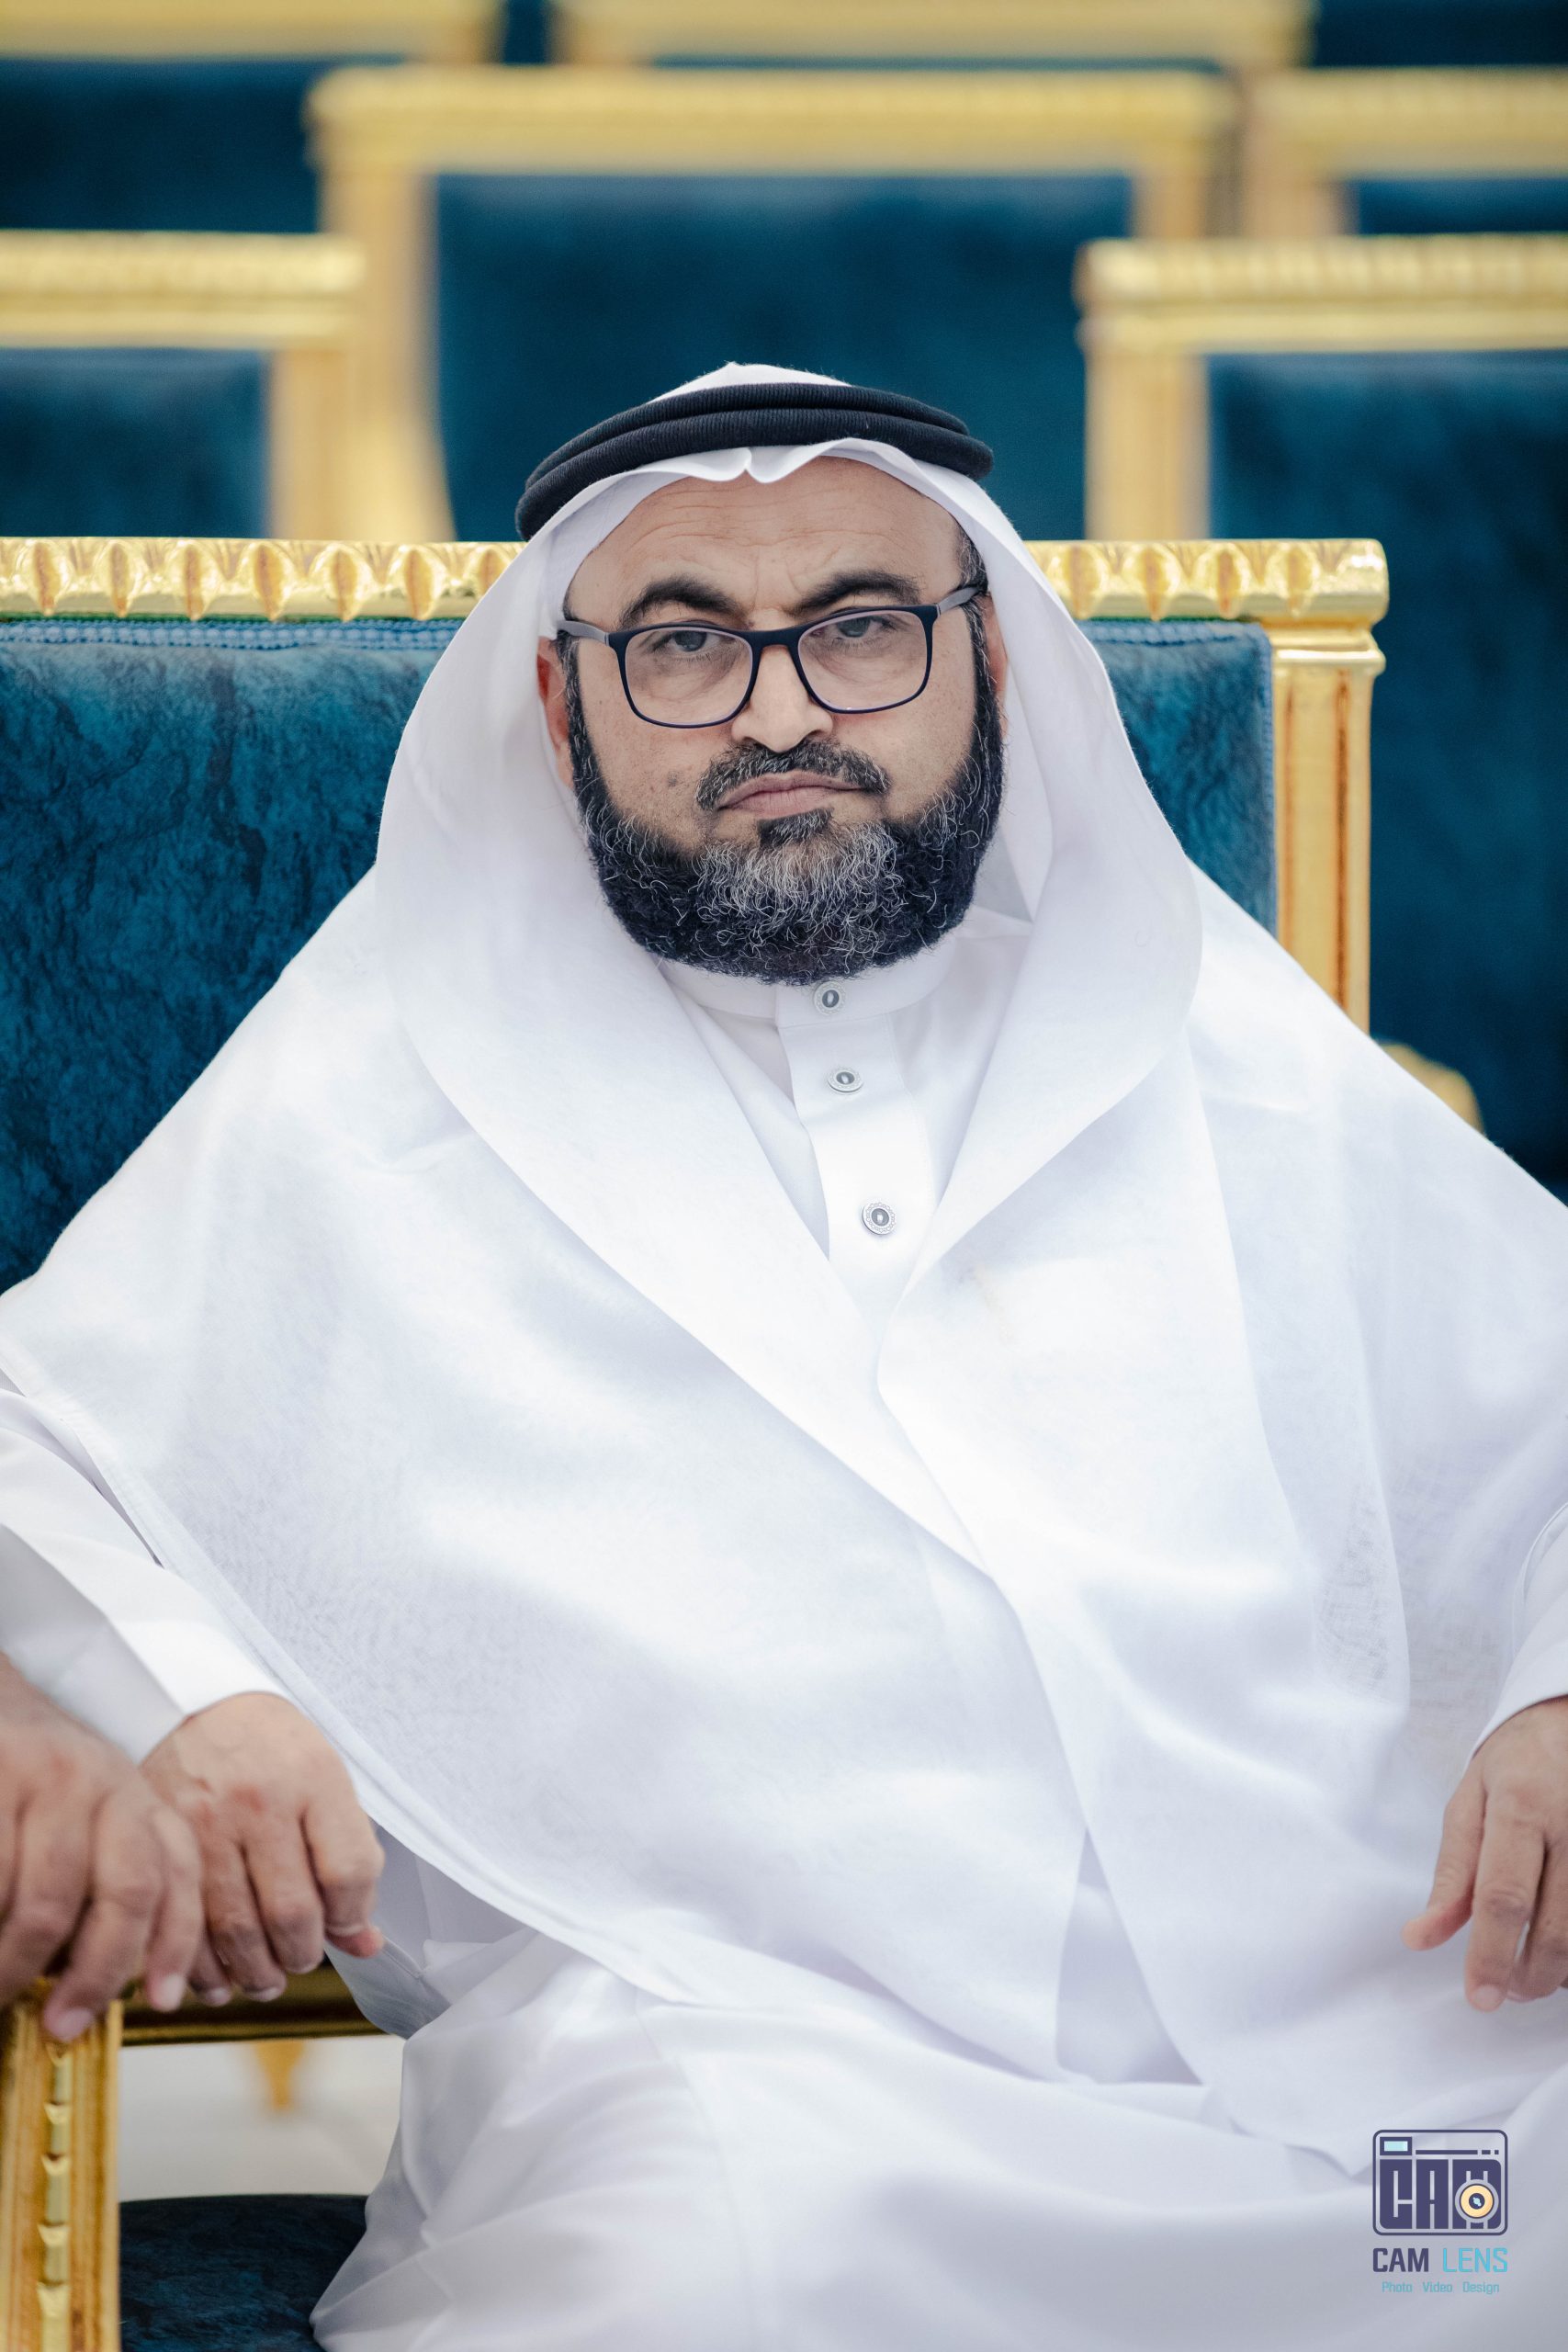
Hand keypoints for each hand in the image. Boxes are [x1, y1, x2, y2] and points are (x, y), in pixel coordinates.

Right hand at [0, 1660, 202, 2038]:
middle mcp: (105, 1785)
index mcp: (137, 1799)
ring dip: (18, 1966)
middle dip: (98, 1975)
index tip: (163, 2002)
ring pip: (48, 1904)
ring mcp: (48, 1779)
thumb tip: (98, 1982)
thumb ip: (102, 1881)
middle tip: (60, 2025)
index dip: (176, 1944)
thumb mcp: (84, 1817)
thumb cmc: (29, 1784)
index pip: (177, 1874)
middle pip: (126, 1895)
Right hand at [141, 1693, 382, 1999]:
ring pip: (237, 1930)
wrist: (189, 1702)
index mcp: (314, 1777)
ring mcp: (206, 1823)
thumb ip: (350, 1858)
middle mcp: (261, 1801)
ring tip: (267, 1975)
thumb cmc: (268, 1745)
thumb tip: (365, 1941)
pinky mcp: (163, 1843)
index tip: (348, 1924)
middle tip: (302, 1956)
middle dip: (303, 1953)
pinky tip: (220, 1973)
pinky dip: (205, 1967)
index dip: (354, 1915)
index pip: (348, 1872)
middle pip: (292, 1912)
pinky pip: (185, 1926)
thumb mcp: (323, 1781)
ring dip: (258, 1972)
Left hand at [1403, 1695, 1567, 2008]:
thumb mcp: (1469, 1801)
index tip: (1480, 1996)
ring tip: (1534, 1976)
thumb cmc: (1517, 1763)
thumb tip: (1420, 1937)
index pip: (1505, 1897)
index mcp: (1522, 1805)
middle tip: (1506, 1992)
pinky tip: (1563, 1950)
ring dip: (1561, 1970)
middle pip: (1557, 1927)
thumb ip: (1451, 1874)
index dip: (1491, 1955)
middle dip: (1529, 1976)